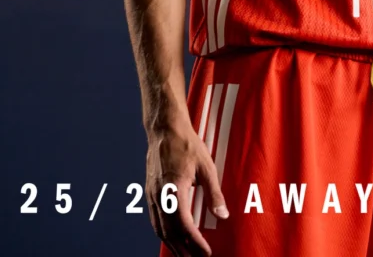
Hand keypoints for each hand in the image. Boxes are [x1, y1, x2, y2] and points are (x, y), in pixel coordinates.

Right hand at [145, 118, 228, 256]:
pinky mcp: (149, 191)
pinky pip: (154, 219)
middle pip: (170, 233)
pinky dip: (164, 233)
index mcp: (175, 190)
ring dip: (172, 245)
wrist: (165, 129)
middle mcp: (160, 196)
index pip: (184, 225)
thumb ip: (214, 193)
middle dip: (183, 250)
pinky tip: (172, 237)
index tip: (206, 253)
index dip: (195, 243)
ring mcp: (152, 194)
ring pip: (159, 229)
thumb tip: (223, 215)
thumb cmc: (186, 144)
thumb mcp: (206, 167)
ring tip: (185, 255)